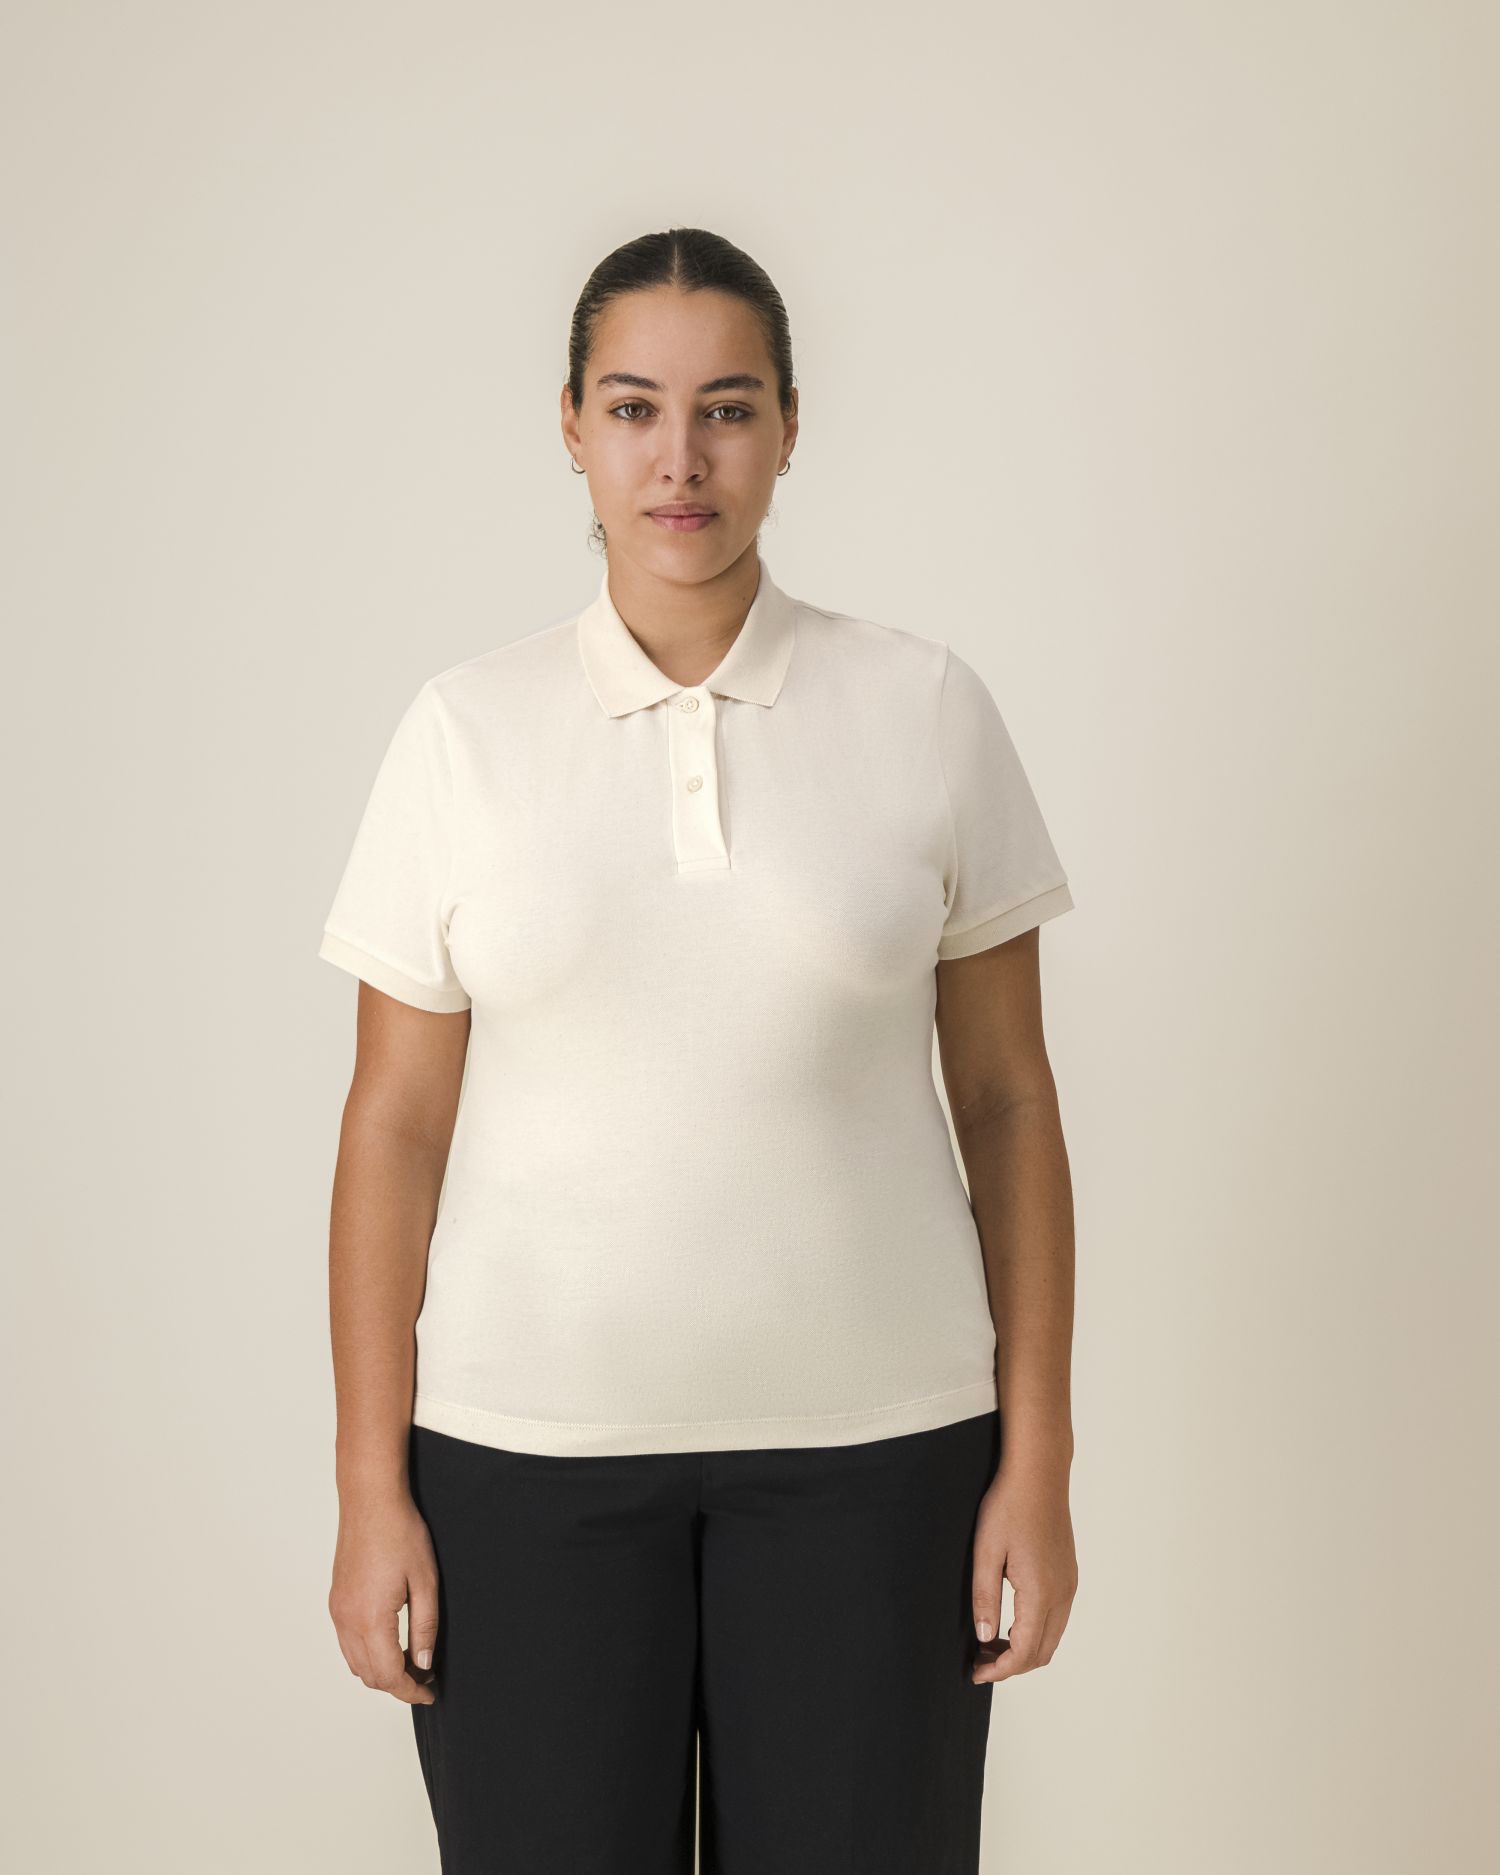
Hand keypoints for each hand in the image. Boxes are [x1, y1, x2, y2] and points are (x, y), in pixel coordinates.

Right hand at [328, 1487, 439, 1704]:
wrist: (370, 1501)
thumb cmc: (400, 1533)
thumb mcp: (426, 1582)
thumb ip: (425, 1627)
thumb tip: (424, 1663)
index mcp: (370, 1620)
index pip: (389, 1675)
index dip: (411, 1691)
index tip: (431, 1692)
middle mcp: (347, 1621)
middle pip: (369, 1676)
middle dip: (398, 1684)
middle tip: (427, 1676)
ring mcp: (337, 1611)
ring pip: (355, 1663)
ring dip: (381, 1671)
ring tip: (412, 1660)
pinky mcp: (335, 1601)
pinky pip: (347, 1643)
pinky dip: (367, 1654)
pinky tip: (390, 1642)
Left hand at [970, 1462, 1077, 1683]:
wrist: (1039, 1473)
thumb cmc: (1008, 1506)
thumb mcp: (986, 1551)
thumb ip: (984, 1597)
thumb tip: (985, 1638)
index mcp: (1041, 1592)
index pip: (1024, 1651)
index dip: (999, 1670)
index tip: (975, 1673)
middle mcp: (1062, 1593)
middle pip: (1042, 1652)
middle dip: (1011, 1665)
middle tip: (978, 1661)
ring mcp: (1069, 1584)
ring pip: (1051, 1637)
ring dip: (1024, 1649)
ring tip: (989, 1643)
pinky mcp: (1069, 1574)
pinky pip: (1056, 1618)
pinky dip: (1035, 1631)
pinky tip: (1009, 1620)